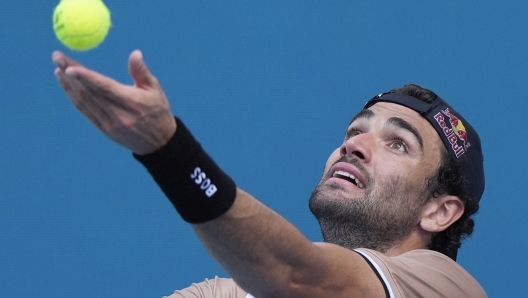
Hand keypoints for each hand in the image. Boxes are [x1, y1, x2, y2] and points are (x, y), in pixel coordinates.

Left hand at [52, 50, 176, 154]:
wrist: (159, 143)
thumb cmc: (158, 111)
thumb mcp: (155, 90)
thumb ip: (141, 72)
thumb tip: (135, 54)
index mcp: (132, 103)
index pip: (104, 88)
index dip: (85, 77)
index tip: (69, 66)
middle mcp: (118, 115)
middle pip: (89, 92)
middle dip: (71, 74)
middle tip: (58, 57)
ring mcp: (109, 124)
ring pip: (84, 102)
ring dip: (68, 84)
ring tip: (58, 67)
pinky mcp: (103, 129)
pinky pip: (85, 110)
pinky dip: (73, 96)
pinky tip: (66, 84)